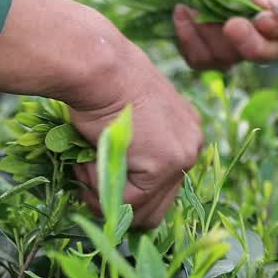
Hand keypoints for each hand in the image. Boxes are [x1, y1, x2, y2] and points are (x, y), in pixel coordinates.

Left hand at [25, 0, 277, 70]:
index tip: (261, 18)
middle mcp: (260, 26)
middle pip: (268, 52)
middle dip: (248, 43)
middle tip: (230, 25)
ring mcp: (232, 42)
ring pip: (231, 58)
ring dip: (208, 32)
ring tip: (189, 3)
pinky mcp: (205, 51)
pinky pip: (202, 60)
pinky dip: (188, 38)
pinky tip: (179, 14)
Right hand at [66, 47, 202, 228]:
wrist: (100, 67)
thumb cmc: (103, 83)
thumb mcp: (127, 118)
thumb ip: (133, 149)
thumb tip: (113, 189)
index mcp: (185, 133)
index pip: (164, 188)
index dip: (128, 193)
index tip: (99, 179)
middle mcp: (192, 146)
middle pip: (158, 208)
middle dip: (119, 204)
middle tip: (88, 186)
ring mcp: (181, 158)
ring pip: (141, 210)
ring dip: (107, 195)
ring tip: (85, 166)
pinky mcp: (163, 166)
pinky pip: (125, 199)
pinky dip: (99, 183)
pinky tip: (91, 155)